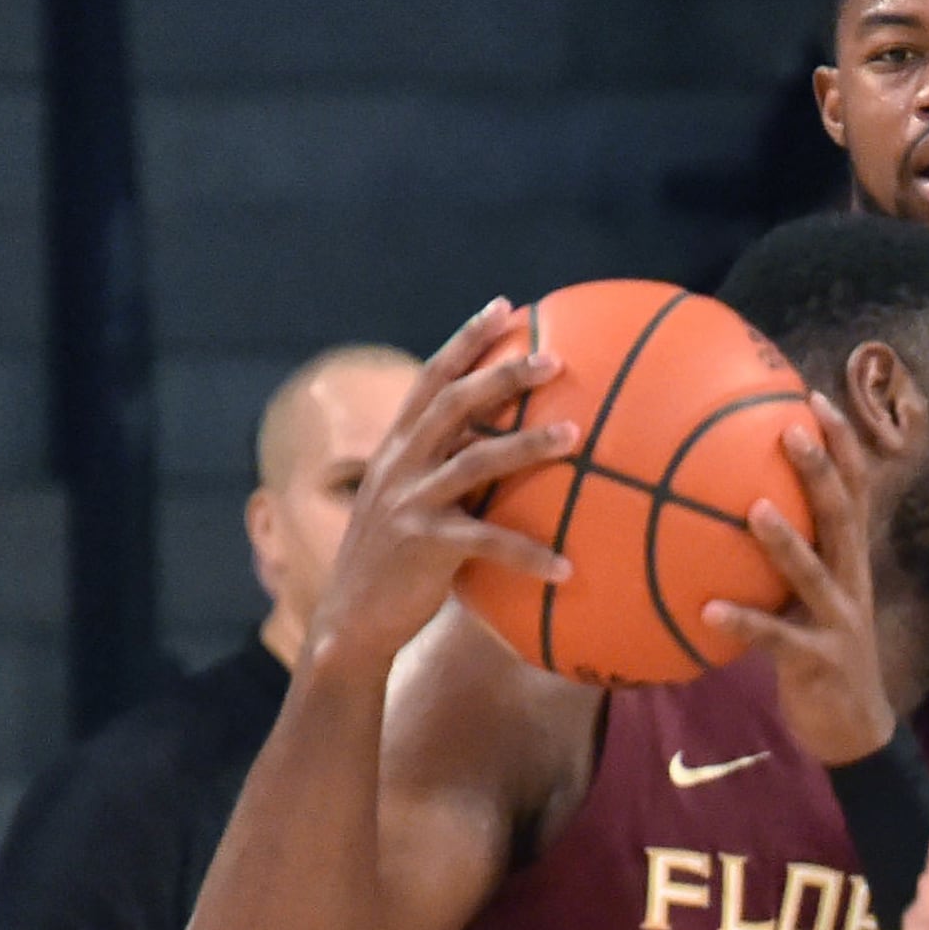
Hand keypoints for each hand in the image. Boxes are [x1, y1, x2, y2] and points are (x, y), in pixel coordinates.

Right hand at [302, 299, 575, 678]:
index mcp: (399, 447)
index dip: (466, 340)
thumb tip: (509, 453)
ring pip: (474, 460)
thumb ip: (452, 476)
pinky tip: (566, 569)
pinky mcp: (425, 546)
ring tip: (576, 435)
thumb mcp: (418, 506)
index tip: (504, 308)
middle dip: (503, 375)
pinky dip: (529, 554)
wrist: (352, 621)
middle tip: (555, 358)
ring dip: (527, 443)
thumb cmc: (398, 564)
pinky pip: (487, 543)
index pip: (432, 377)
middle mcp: (400, 464)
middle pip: (454, 402)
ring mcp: (410, 503)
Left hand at [703, 396, 895, 763]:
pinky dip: (743, 623)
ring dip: (785, 542)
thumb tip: (733, 505)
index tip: (815, 396)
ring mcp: (838, 621)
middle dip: (821, 473)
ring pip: (815, 573)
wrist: (854, 729)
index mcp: (849, 559)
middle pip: (842, 517)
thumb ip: (783, 555)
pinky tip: (707, 610)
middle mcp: (850, 581)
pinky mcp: (819, 661)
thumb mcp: (808, 596)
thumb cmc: (819, 653)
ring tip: (754, 512)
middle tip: (790, 432)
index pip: (854, 490)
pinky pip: (776, 638)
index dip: (842, 444)